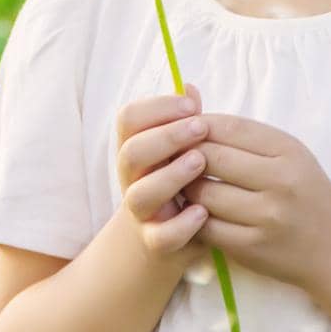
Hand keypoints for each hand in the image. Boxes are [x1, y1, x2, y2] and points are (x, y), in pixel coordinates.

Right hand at [115, 83, 212, 261]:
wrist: (165, 242)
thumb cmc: (177, 183)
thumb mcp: (178, 150)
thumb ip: (184, 121)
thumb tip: (190, 88)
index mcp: (136, 150)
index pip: (128, 119)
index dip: (156, 107)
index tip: (190, 105)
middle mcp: (132, 179)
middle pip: (131, 152)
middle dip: (166, 137)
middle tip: (199, 127)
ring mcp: (142, 213)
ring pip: (140, 195)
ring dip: (170, 176)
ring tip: (200, 162)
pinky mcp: (157, 243)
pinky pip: (161, 237)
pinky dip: (181, 225)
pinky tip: (202, 212)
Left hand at [181, 113, 330, 290]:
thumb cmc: (306, 195)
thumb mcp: (288, 155)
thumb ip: (243, 134)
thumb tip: (190, 103)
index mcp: (288, 150)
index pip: (228, 127)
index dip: (197, 126)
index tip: (184, 131)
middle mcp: (280, 181)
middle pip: (210, 157)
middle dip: (185, 156)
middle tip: (175, 159)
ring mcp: (266, 217)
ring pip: (203, 193)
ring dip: (186, 188)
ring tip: (184, 185)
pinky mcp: (252, 248)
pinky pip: (206, 227)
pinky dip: (193, 218)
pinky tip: (194, 212)